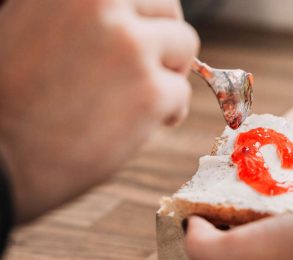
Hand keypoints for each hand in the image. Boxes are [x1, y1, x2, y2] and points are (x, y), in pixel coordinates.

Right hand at [0, 0, 198, 221]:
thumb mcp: (33, 24)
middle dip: (165, 42)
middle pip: (170, 12)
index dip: (146, 18)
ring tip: (143, 99)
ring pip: (184, 47)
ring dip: (169, 73)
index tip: (142, 39)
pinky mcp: (150, 92)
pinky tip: (139, 125)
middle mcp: (103, 5)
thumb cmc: (12, 97)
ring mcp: (130, 47)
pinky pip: (181, 92)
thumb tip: (129, 15)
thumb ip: (81, 12)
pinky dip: (169, 111)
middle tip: (150, 70)